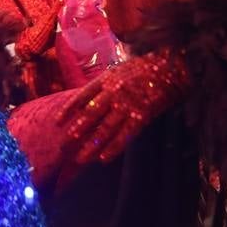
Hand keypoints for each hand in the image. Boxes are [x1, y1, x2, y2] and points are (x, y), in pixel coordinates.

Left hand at [60, 48, 187, 165]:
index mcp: (104, 80)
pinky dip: (114, 147)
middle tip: (64, 145)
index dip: (69, 110)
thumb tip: (86, 100)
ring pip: (105, 128)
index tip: (57, 122)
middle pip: (90, 115)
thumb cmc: (141, 69)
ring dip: (92, 145)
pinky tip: (103, 158)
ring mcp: (126, 105)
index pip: (81, 96)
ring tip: (80, 158)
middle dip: (76, 131)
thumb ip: (102, 85)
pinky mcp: (141, 116)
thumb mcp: (117, 71)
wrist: (169, 68)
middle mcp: (112, 93)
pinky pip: (125, 135)